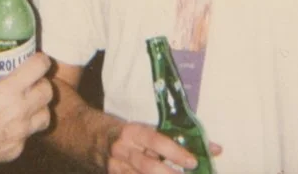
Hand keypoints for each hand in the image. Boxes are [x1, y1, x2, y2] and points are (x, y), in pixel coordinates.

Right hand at [0, 52, 54, 165]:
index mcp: (9, 90)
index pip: (38, 67)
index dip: (41, 60)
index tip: (38, 59)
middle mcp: (21, 109)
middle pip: (48, 91)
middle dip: (42, 84)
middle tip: (31, 83)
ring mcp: (22, 131)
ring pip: (45, 115)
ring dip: (39, 107)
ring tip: (27, 106)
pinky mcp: (18, 147)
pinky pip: (28, 135)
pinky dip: (23, 128)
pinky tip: (10, 126)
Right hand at [102, 121, 222, 173]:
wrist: (83, 134)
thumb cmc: (121, 130)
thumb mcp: (143, 130)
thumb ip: (174, 139)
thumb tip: (214, 149)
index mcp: (132, 131)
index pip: (156, 141)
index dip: (175, 152)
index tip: (193, 162)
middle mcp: (122, 149)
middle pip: (147, 167)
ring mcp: (115, 167)